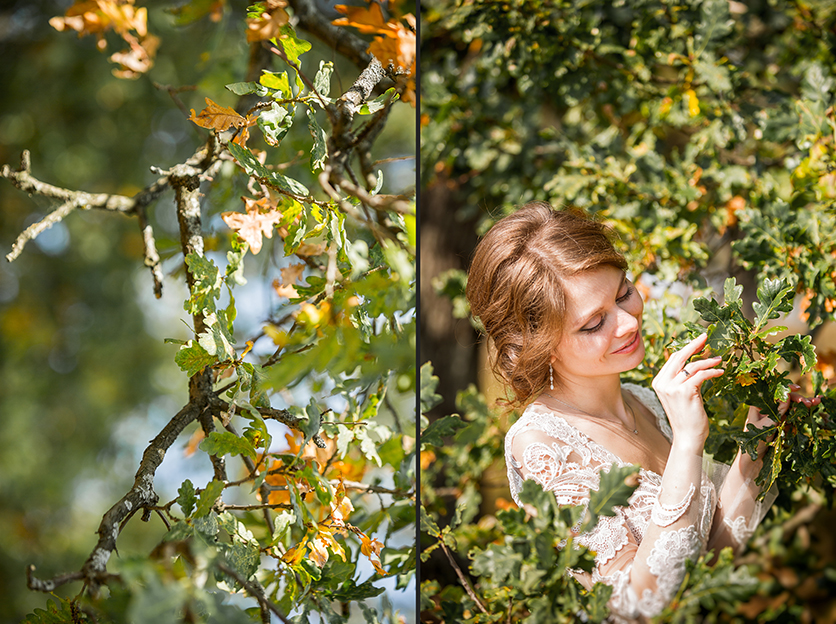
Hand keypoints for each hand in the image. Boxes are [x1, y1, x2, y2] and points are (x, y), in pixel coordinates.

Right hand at [652, 333, 724, 449]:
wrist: (687, 437)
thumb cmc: (687, 417)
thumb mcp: (681, 395)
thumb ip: (683, 379)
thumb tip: (697, 362)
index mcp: (659, 381)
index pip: (673, 359)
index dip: (687, 348)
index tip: (700, 341)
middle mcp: (662, 383)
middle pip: (679, 356)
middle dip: (694, 344)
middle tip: (706, 336)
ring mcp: (672, 387)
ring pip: (692, 365)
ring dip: (708, 360)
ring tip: (719, 360)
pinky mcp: (684, 392)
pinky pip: (700, 375)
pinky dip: (712, 371)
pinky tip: (720, 372)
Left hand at [744, 384, 821, 461]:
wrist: (753, 460)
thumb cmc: (754, 440)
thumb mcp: (766, 424)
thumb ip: (777, 411)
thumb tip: (787, 395)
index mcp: (758, 405)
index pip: (772, 392)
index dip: (785, 388)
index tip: (797, 389)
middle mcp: (767, 409)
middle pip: (784, 399)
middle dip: (797, 398)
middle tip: (810, 402)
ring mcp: (775, 416)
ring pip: (790, 407)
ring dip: (802, 404)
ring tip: (815, 403)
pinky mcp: (781, 425)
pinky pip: (792, 417)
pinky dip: (801, 413)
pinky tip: (810, 409)